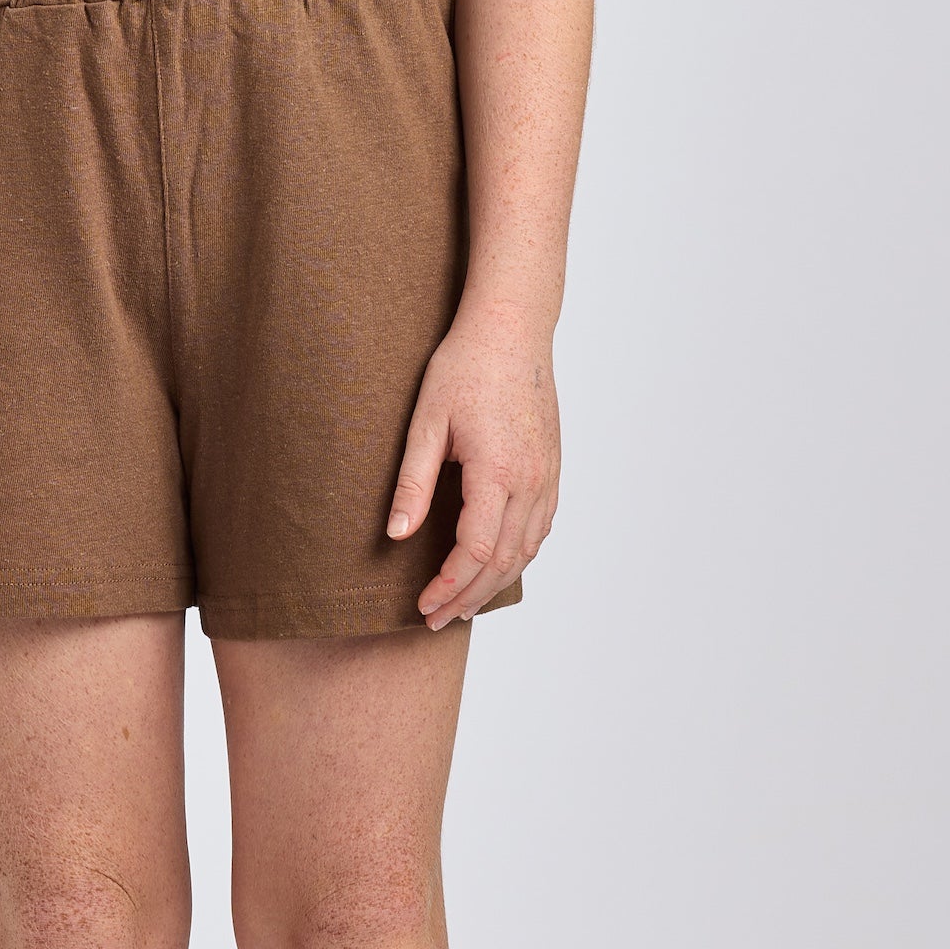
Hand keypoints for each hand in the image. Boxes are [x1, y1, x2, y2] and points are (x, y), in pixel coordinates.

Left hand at [388, 309, 558, 628]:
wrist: (512, 330)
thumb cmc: (463, 368)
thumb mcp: (426, 423)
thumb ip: (413, 483)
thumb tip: (397, 535)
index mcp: (498, 470)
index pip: (477, 550)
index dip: (449, 584)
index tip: (423, 603)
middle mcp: (531, 480)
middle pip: (504, 561)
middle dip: (468, 596)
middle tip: (436, 618)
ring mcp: (548, 476)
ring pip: (527, 550)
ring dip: (495, 583)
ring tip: (462, 605)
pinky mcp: (552, 469)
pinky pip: (541, 529)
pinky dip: (519, 557)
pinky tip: (497, 567)